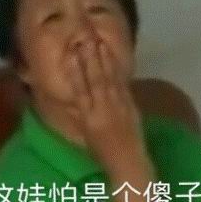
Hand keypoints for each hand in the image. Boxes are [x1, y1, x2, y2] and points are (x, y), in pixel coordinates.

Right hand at [68, 40, 146, 172]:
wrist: (127, 162)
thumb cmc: (103, 153)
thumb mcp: (87, 134)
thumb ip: (84, 114)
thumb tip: (80, 96)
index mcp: (87, 119)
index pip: (79, 91)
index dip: (74, 72)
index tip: (71, 55)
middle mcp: (101, 110)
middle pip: (94, 80)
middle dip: (89, 59)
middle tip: (84, 39)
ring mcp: (117, 107)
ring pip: (109, 80)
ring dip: (103, 61)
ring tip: (98, 43)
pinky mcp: (130, 107)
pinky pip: (123, 86)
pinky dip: (118, 72)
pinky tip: (115, 61)